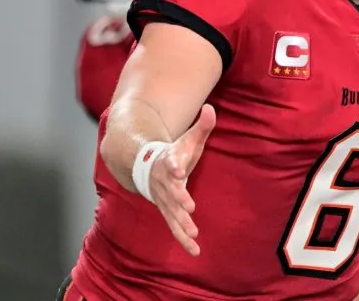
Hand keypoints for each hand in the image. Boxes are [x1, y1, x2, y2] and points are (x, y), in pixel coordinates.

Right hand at [147, 104, 215, 255]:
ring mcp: (164, 199)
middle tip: (188, 208)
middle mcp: (163, 183)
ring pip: (171, 213)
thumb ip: (202, 126)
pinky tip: (195, 250)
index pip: (170, 163)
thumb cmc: (175, 152)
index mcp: (168, 163)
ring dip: (181, 224)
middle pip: (170, 192)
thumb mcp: (189, 139)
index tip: (177, 169)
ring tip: (193, 234)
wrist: (149, 167)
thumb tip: (210, 108)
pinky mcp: (168, 211)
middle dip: (178, 200)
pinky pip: (175, 227)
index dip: (173, 165)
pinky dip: (183, 239)